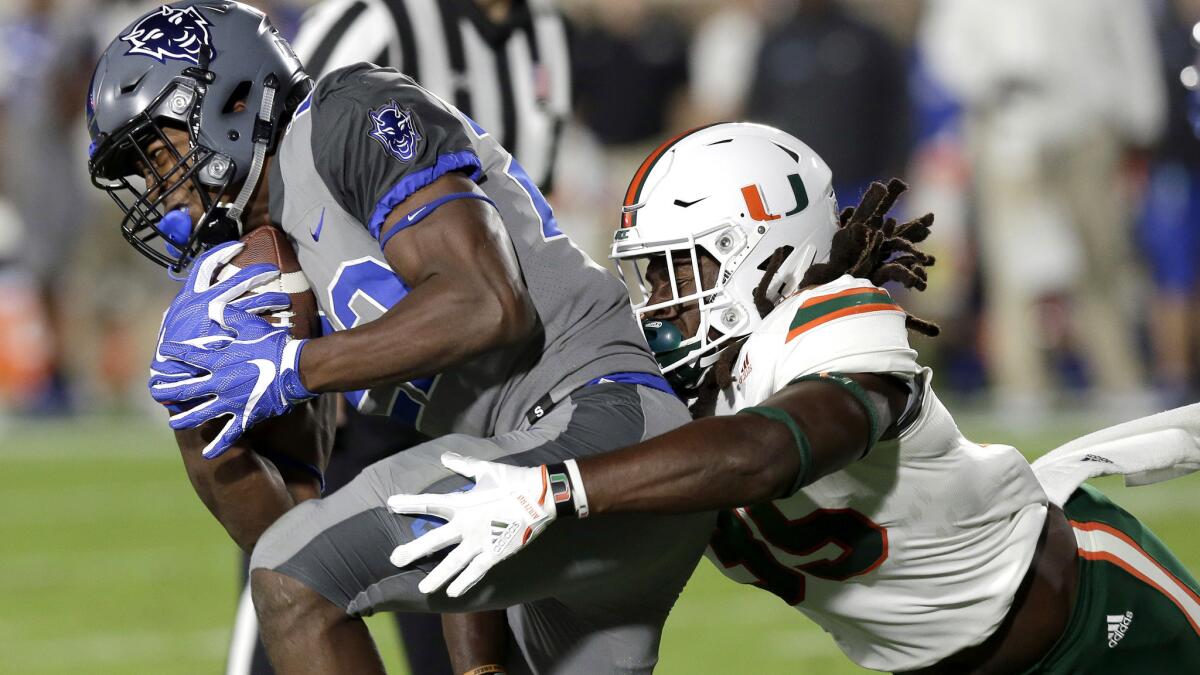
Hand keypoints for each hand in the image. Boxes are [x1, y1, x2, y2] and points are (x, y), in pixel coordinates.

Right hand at [149, 240, 288, 387]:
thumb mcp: (173, 327)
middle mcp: (207, 304)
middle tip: (273, 269)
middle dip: (258, 272)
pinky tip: (284, 325)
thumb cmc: (171, 352)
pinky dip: (273, 323)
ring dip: (271, 297)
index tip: (238, 246)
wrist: (172, 377)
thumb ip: (183, 313)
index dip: (222, 253)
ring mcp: (223, 320)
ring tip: (285, 299)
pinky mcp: (236, 337)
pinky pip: (261, 325)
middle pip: (239, 280)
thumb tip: (184, 304)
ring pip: (254, 301)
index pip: (206, 266)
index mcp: (190, 298)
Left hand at [149, 243, 313, 457]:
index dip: (172, 354)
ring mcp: (230, 402)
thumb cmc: (274, 345)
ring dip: (183, 419)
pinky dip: (217, 445)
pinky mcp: (245, 416)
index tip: (161, 354)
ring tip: (172, 423)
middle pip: (184, 389)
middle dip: (166, 390)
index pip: (187, 356)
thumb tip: (212, 307)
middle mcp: (218, 383)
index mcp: (218, 361)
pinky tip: (207, 454)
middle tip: (154, 392)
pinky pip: (228, 434)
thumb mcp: (251, 325)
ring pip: (199, 414)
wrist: (296, 369)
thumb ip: (228, 317)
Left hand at [387, 453, 557, 596]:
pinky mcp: (496, 552)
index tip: (391, 504)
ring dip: (438, 576)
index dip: (409, 503)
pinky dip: (465, 582)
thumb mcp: (486, 469)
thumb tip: (445, 456)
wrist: (541, 496)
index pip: (430, 503)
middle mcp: (467, 525)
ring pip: (453, 563)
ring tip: (423, 588)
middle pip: (434, 540)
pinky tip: (453, 592)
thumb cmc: (513, 480)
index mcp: (463, 503)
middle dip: (413, 550)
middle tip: (394, 559)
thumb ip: (463, 465)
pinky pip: (477, 570)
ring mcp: (480, 541)